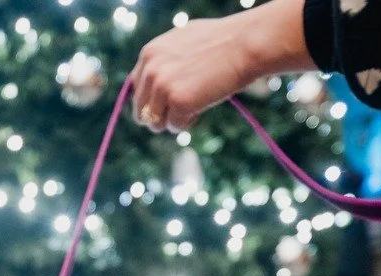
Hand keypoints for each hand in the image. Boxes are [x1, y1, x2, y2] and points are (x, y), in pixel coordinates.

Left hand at [131, 0, 312, 132]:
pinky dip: (189, 122)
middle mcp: (150, 70)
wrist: (243, 44)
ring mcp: (162, 87)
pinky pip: (175, 128)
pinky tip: (202, 105)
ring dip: (175, 120)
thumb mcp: (181, 43)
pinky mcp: (177, 102)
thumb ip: (160, 61)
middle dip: (162, 115)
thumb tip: (143, 79)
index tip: (170, 101)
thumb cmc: (219, 43)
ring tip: (195, 102)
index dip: (153, 102)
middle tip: (185, 106)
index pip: (137, 92)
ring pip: (157, 124)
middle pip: (142, 113)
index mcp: (149, 54)